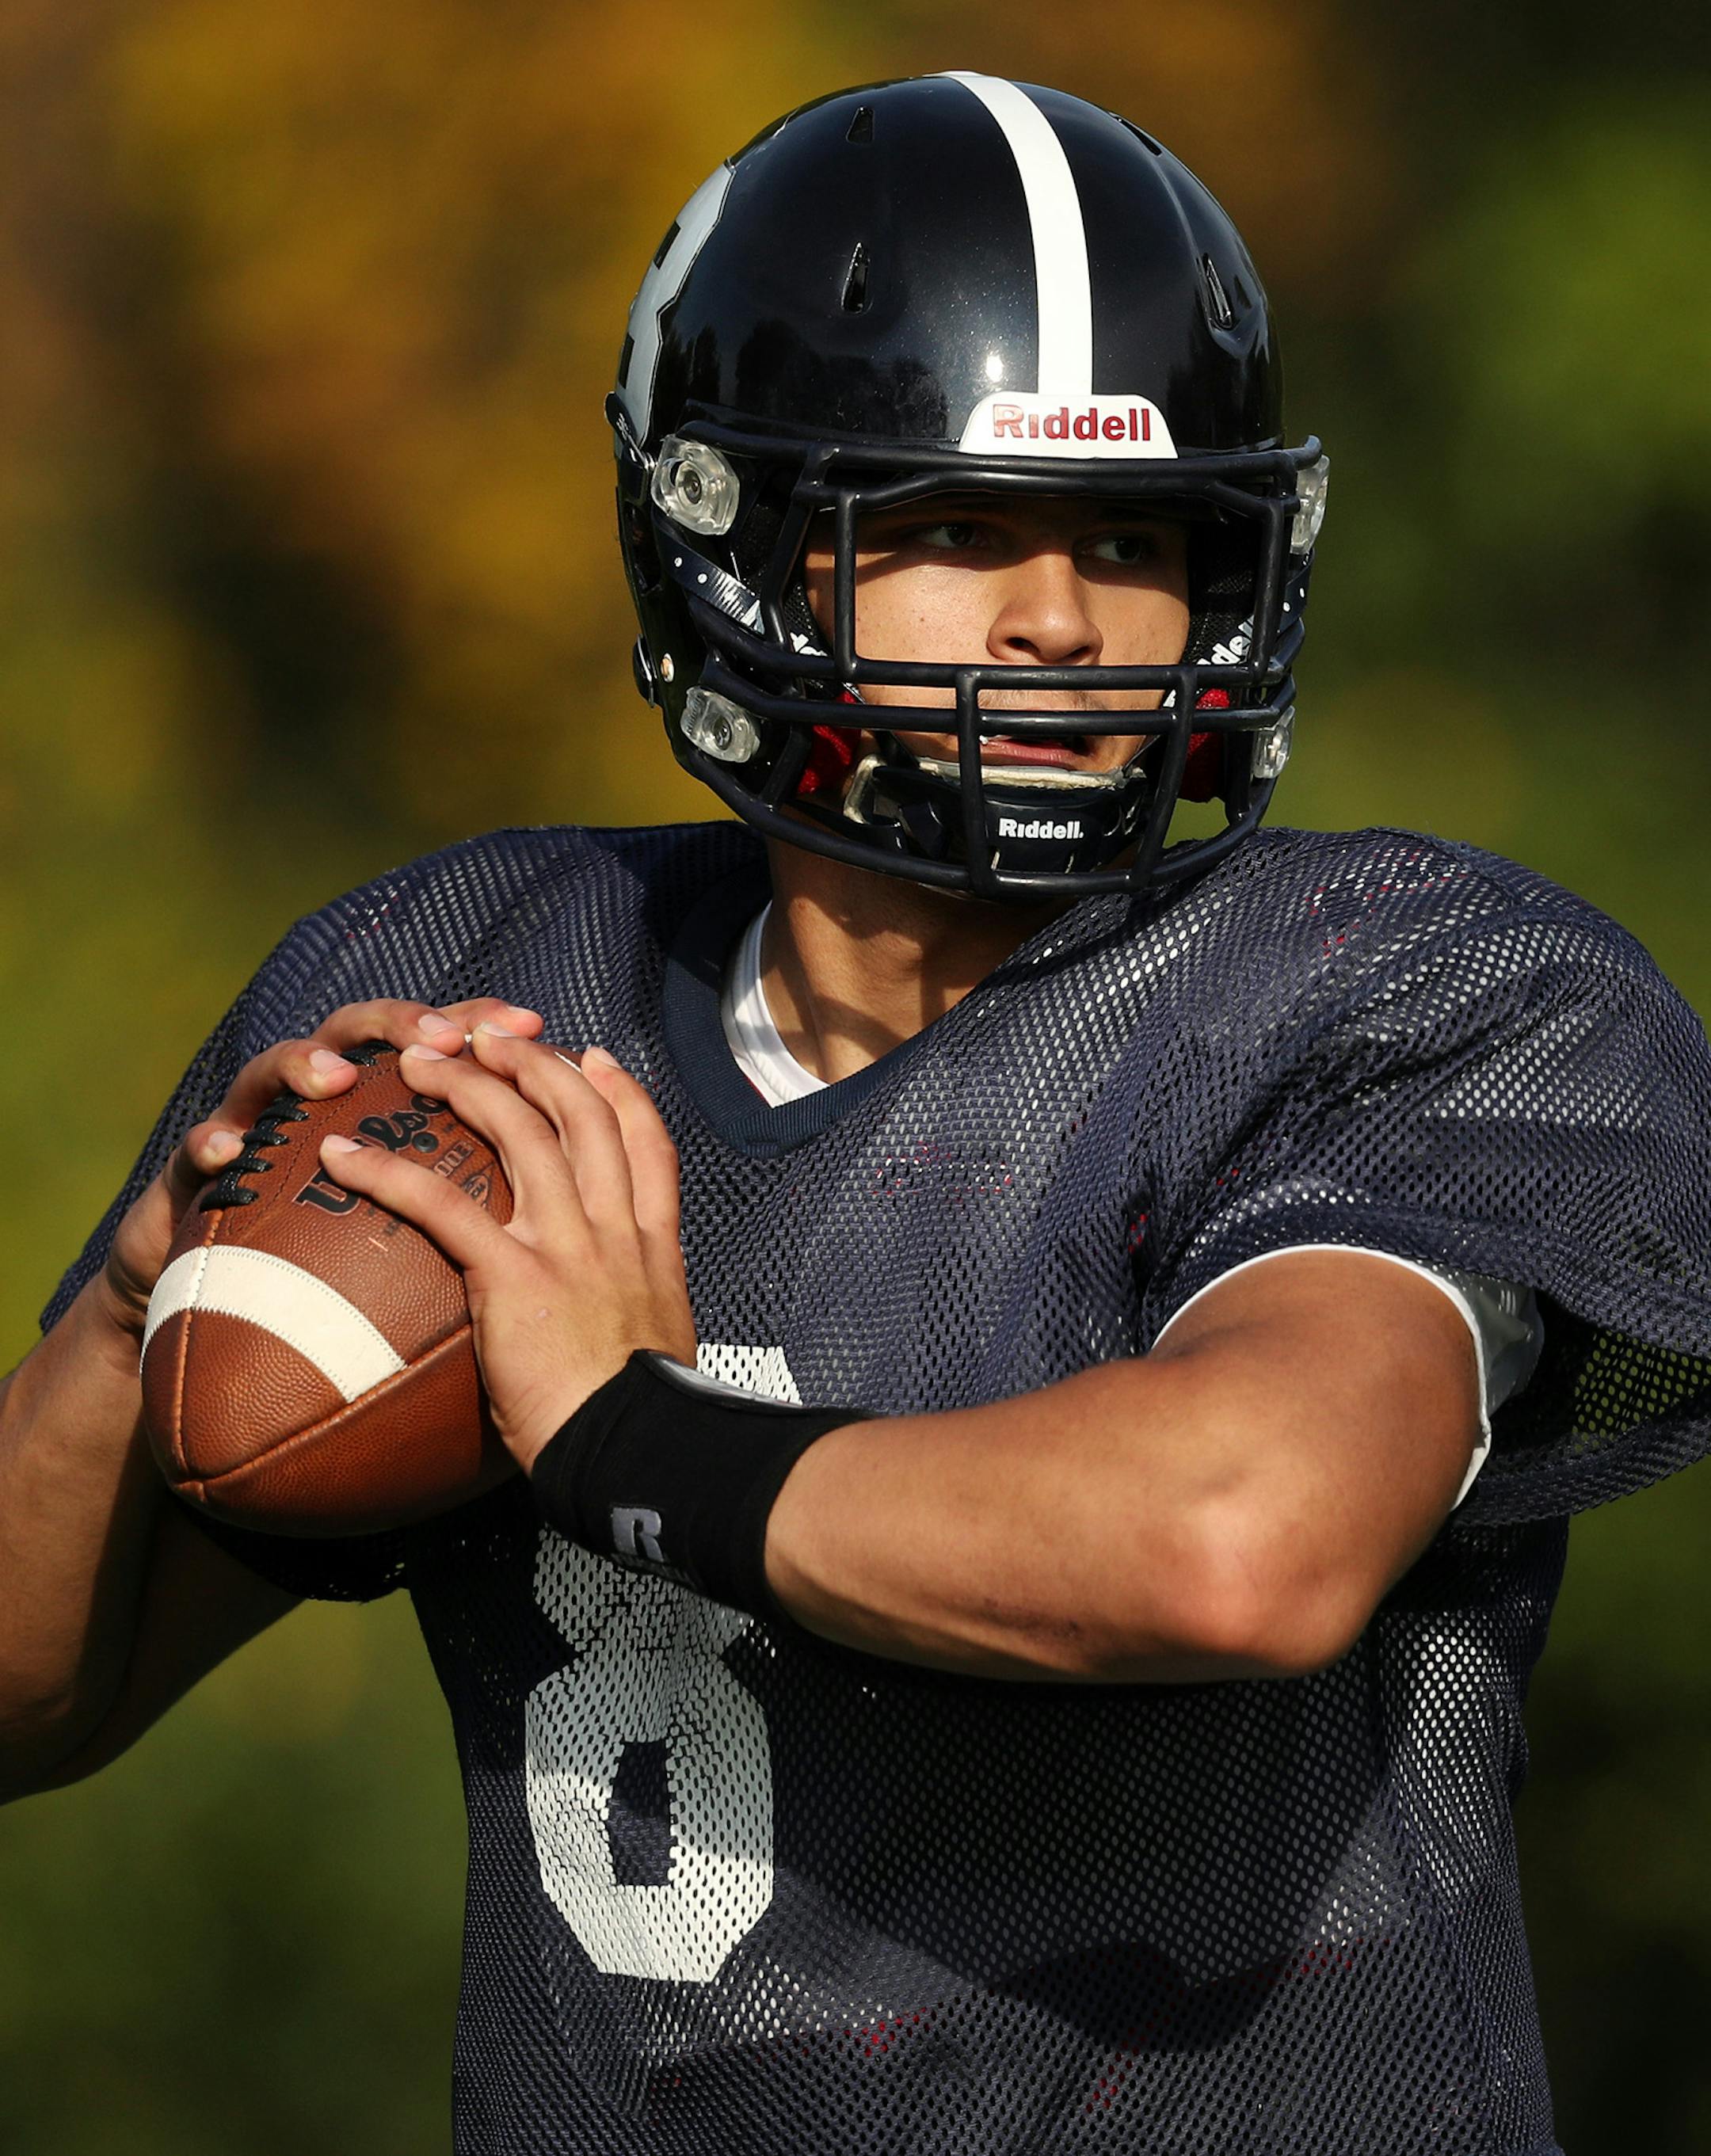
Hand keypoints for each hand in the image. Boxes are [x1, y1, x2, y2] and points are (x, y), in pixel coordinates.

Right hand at [100, 995, 544, 1342]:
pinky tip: (228, 1153)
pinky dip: (210, 1143)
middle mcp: (326, 1096)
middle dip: (405, 1022)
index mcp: (390, 1103)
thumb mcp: (427, 1236)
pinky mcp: (198, 1166)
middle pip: (365, 1029)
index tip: (537, 1024)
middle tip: (440, 1038)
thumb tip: (582, 1217)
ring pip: (275, 1066)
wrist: (231, 1304)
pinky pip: (199, 1147)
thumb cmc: (344, 1266)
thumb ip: (490, 1206)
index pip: (444, 1043)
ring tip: (336, 1078)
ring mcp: (259, 1122)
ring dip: (305, 1062)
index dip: (488, 1024)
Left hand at [314, 1026, 695, 1470]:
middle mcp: (615, 1229)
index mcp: (652, 1247)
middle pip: (579, 1113)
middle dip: (532, 1062)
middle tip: (487, 1037)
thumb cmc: (641, 1428)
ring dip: (466, 1084)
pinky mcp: (515, 1274)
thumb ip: (630, 1321)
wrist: (639, 1452)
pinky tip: (341, 1156)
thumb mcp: (656, 1355)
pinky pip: (442, 1203)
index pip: (647, 1143)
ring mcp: (569, 1244)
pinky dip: (386, 1172)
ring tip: (419, 1060)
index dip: (619, 1091)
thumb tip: (606, 1341)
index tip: (593, 1058)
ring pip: (519, 1130)